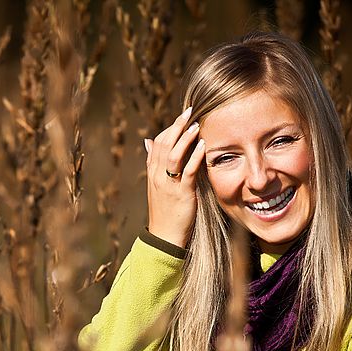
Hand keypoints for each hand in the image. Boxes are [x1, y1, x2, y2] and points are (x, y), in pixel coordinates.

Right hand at [144, 106, 205, 248]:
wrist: (164, 237)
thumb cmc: (166, 212)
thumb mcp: (158, 185)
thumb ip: (155, 164)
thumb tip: (148, 142)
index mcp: (152, 173)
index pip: (157, 144)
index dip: (169, 129)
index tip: (183, 117)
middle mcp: (157, 176)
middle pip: (163, 144)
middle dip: (177, 127)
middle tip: (190, 112)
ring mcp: (168, 185)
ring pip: (172, 155)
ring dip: (184, 139)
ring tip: (196, 126)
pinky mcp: (181, 194)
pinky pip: (187, 172)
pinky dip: (194, 157)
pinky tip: (202, 147)